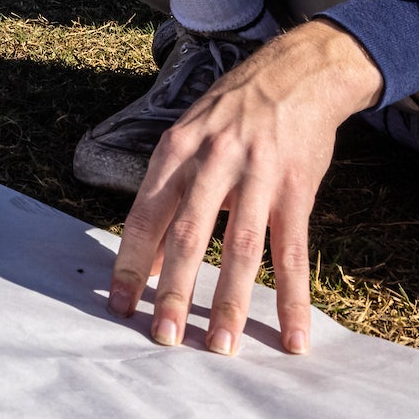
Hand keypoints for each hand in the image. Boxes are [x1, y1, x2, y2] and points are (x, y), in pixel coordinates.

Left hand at [110, 19, 382, 356]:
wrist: (298, 73)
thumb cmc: (235, 110)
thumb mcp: (190, 135)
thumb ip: (169, 190)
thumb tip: (146, 256)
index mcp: (178, 150)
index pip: (146, 214)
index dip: (131, 262)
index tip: (119, 304)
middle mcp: (214, 162)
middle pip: (188, 236)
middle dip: (172, 290)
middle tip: (162, 337)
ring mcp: (258, 176)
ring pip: (240, 249)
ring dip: (229, 302)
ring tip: (220, 345)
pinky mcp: (297, 190)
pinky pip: (293, 252)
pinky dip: (293, 298)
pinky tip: (294, 334)